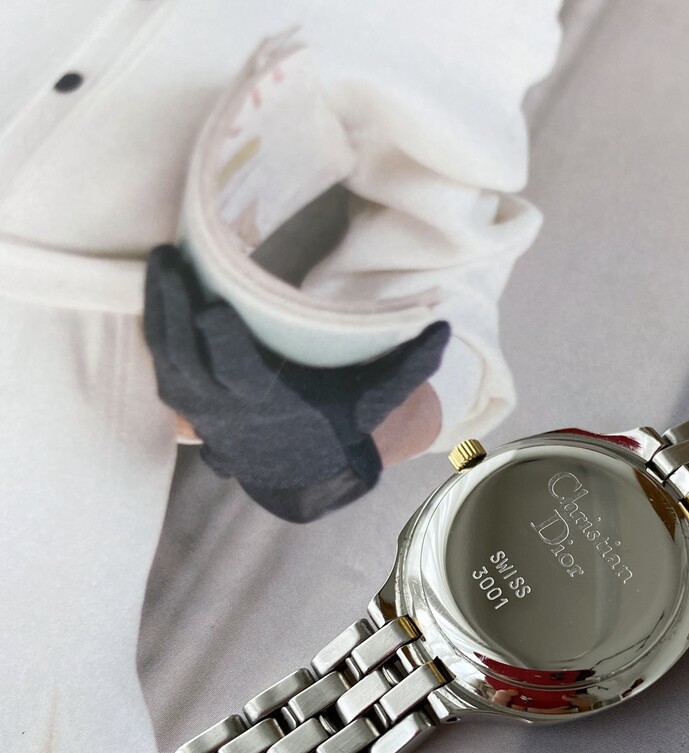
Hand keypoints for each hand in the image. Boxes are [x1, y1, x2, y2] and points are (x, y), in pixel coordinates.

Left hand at [144, 245, 449, 520]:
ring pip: (168, 363)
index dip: (223, 344)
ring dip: (158, 315)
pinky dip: (156, 333)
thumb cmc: (340, 423)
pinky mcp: (188, 405)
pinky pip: (163, 368)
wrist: (305, 467)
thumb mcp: (375, 398)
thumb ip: (408, 366)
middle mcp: (229, 412)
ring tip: (158, 265)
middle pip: (188, 361)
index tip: (213, 306)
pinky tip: (155, 294)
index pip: (240, 374)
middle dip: (174, 311)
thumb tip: (444, 329)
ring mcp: (203, 412)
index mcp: (272, 406)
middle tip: (167, 260)